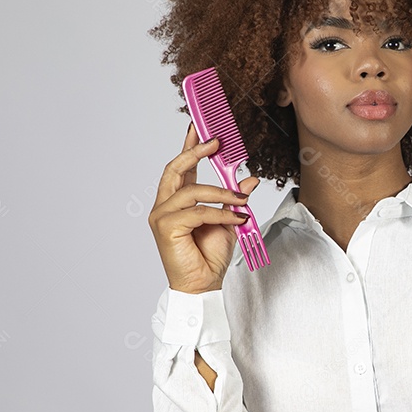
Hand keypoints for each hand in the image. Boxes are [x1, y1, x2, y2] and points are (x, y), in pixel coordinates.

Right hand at [148, 122, 260, 294]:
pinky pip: (198, 211)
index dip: (189, 145)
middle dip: (196, 151)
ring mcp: (162, 216)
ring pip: (192, 191)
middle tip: (217, 142)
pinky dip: (220, 213)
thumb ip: (234, 199)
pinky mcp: (166, 228)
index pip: (181, 167)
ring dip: (221, 192)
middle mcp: (165, 206)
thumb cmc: (210, 256)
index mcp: (177, 202)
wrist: (203, 285)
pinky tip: (236, 218)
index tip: (200, 126)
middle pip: (175, 169)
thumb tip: (249, 179)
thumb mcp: (230, 221)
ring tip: (242, 200)